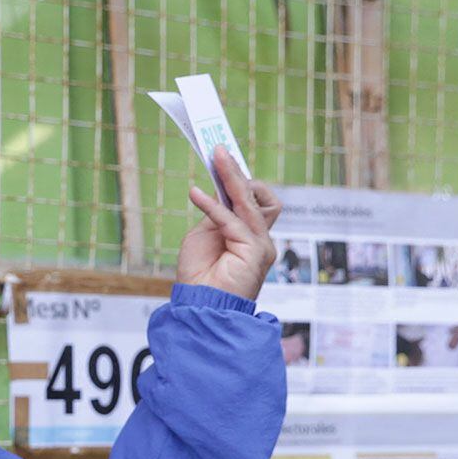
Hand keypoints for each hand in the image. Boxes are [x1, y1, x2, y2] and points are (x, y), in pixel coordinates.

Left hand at [174, 146, 281, 300]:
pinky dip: (214, 206)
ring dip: (233, 177)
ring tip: (217, 157)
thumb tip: (218, 190)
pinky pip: (233, 220)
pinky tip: (196, 195)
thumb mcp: (205, 236)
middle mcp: (261, 239)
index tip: (220, 159)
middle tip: (220, 150)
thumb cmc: (200, 276)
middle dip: (238, 173)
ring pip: (251, 202)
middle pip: (259, 196)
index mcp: (250, 235)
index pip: (253, 199)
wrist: (199, 308)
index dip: (237, 179)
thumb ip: (216, 215)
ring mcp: (261, 245)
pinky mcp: (254, 251)